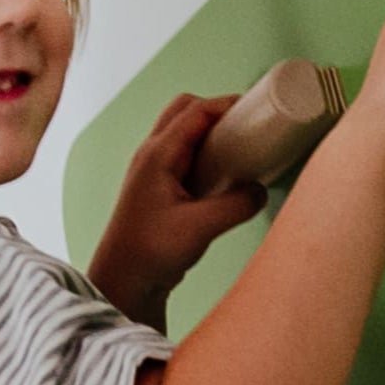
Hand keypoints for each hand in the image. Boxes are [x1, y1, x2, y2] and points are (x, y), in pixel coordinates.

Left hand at [89, 94, 261, 327]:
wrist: (125, 279)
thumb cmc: (152, 251)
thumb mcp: (202, 227)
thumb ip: (237, 205)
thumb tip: (260, 190)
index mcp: (158, 155)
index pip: (195, 111)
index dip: (227, 104)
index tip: (258, 107)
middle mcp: (152, 154)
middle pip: (184, 110)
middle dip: (217, 110)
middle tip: (248, 126)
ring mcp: (153, 169)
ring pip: (183, 131)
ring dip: (210, 131)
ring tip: (240, 148)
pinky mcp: (160, 186)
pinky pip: (185, 154)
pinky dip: (207, 152)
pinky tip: (226, 174)